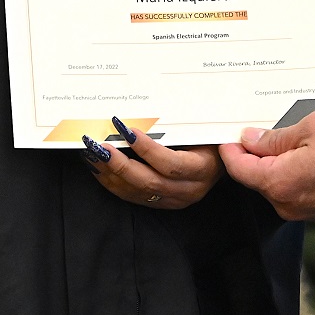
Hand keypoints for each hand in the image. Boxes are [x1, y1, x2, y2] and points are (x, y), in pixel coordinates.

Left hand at [82, 118, 222, 209]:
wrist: (223, 163)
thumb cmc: (210, 140)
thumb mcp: (202, 130)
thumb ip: (179, 125)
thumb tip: (146, 109)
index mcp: (201, 169)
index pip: (170, 164)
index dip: (146, 149)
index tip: (126, 129)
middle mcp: (188, 190)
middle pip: (149, 182)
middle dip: (119, 164)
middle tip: (99, 146)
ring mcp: (173, 200)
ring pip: (137, 192)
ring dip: (110, 173)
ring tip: (92, 155)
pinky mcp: (160, 204)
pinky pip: (132, 196)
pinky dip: (112, 182)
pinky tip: (98, 168)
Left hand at [219, 110, 314, 219]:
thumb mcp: (310, 128)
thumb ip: (274, 138)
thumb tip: (251, 140)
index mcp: (280, 183)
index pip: (239, 169)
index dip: (230, 150)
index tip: (228, 136)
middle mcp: (289, 204)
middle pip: (256, 178)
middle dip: (253, 155)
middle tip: (256, 130)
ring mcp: (304, 210)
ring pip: (276, 184)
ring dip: (274, 163)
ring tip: (288, 137)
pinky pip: (295, 190)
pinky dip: (292, 172)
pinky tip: (305, 153)